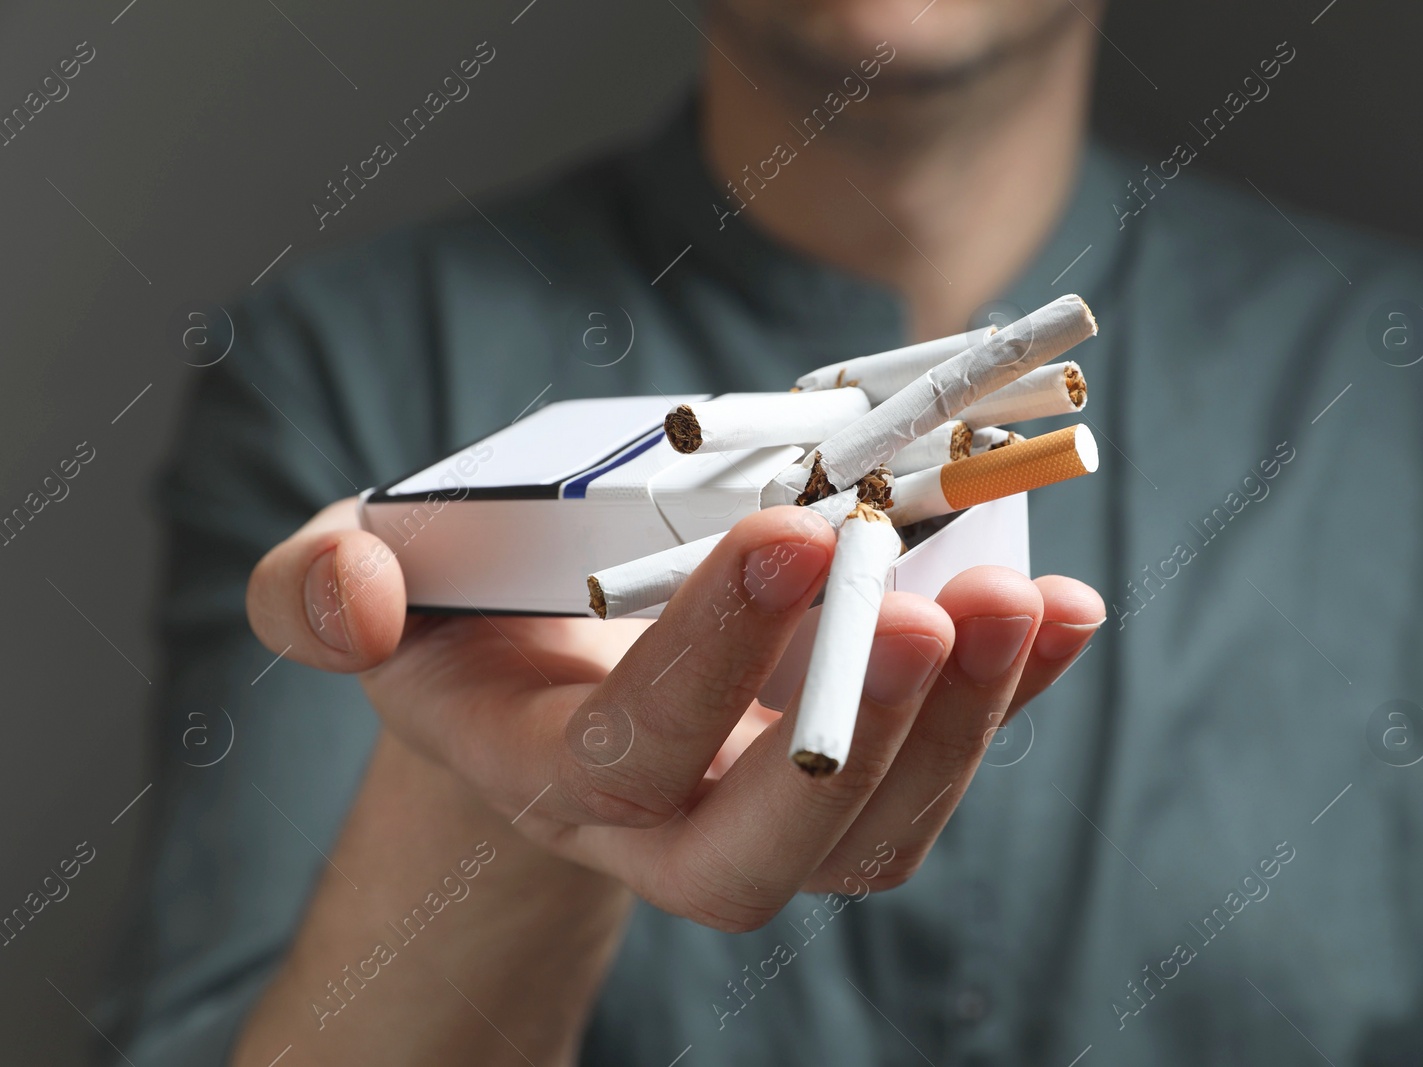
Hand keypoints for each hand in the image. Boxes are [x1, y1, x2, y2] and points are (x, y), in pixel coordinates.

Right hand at [247, 497, 1101, 930]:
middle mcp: (666, 826)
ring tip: (1022, 596)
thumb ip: (321, 591)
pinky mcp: (855, 785)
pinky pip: (944, 775)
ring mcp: (773, 817)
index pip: (630, 748)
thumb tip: (358, 603)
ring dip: (965, 723)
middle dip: (854, 738)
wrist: (551, 652)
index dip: (710, 661)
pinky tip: (1062, 610)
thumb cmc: (470, 605)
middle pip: (767, 847)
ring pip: (880, 833)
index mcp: (547, 770)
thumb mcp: (367, 577)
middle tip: (927, 610)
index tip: (789, 534)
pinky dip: (1017, 696)